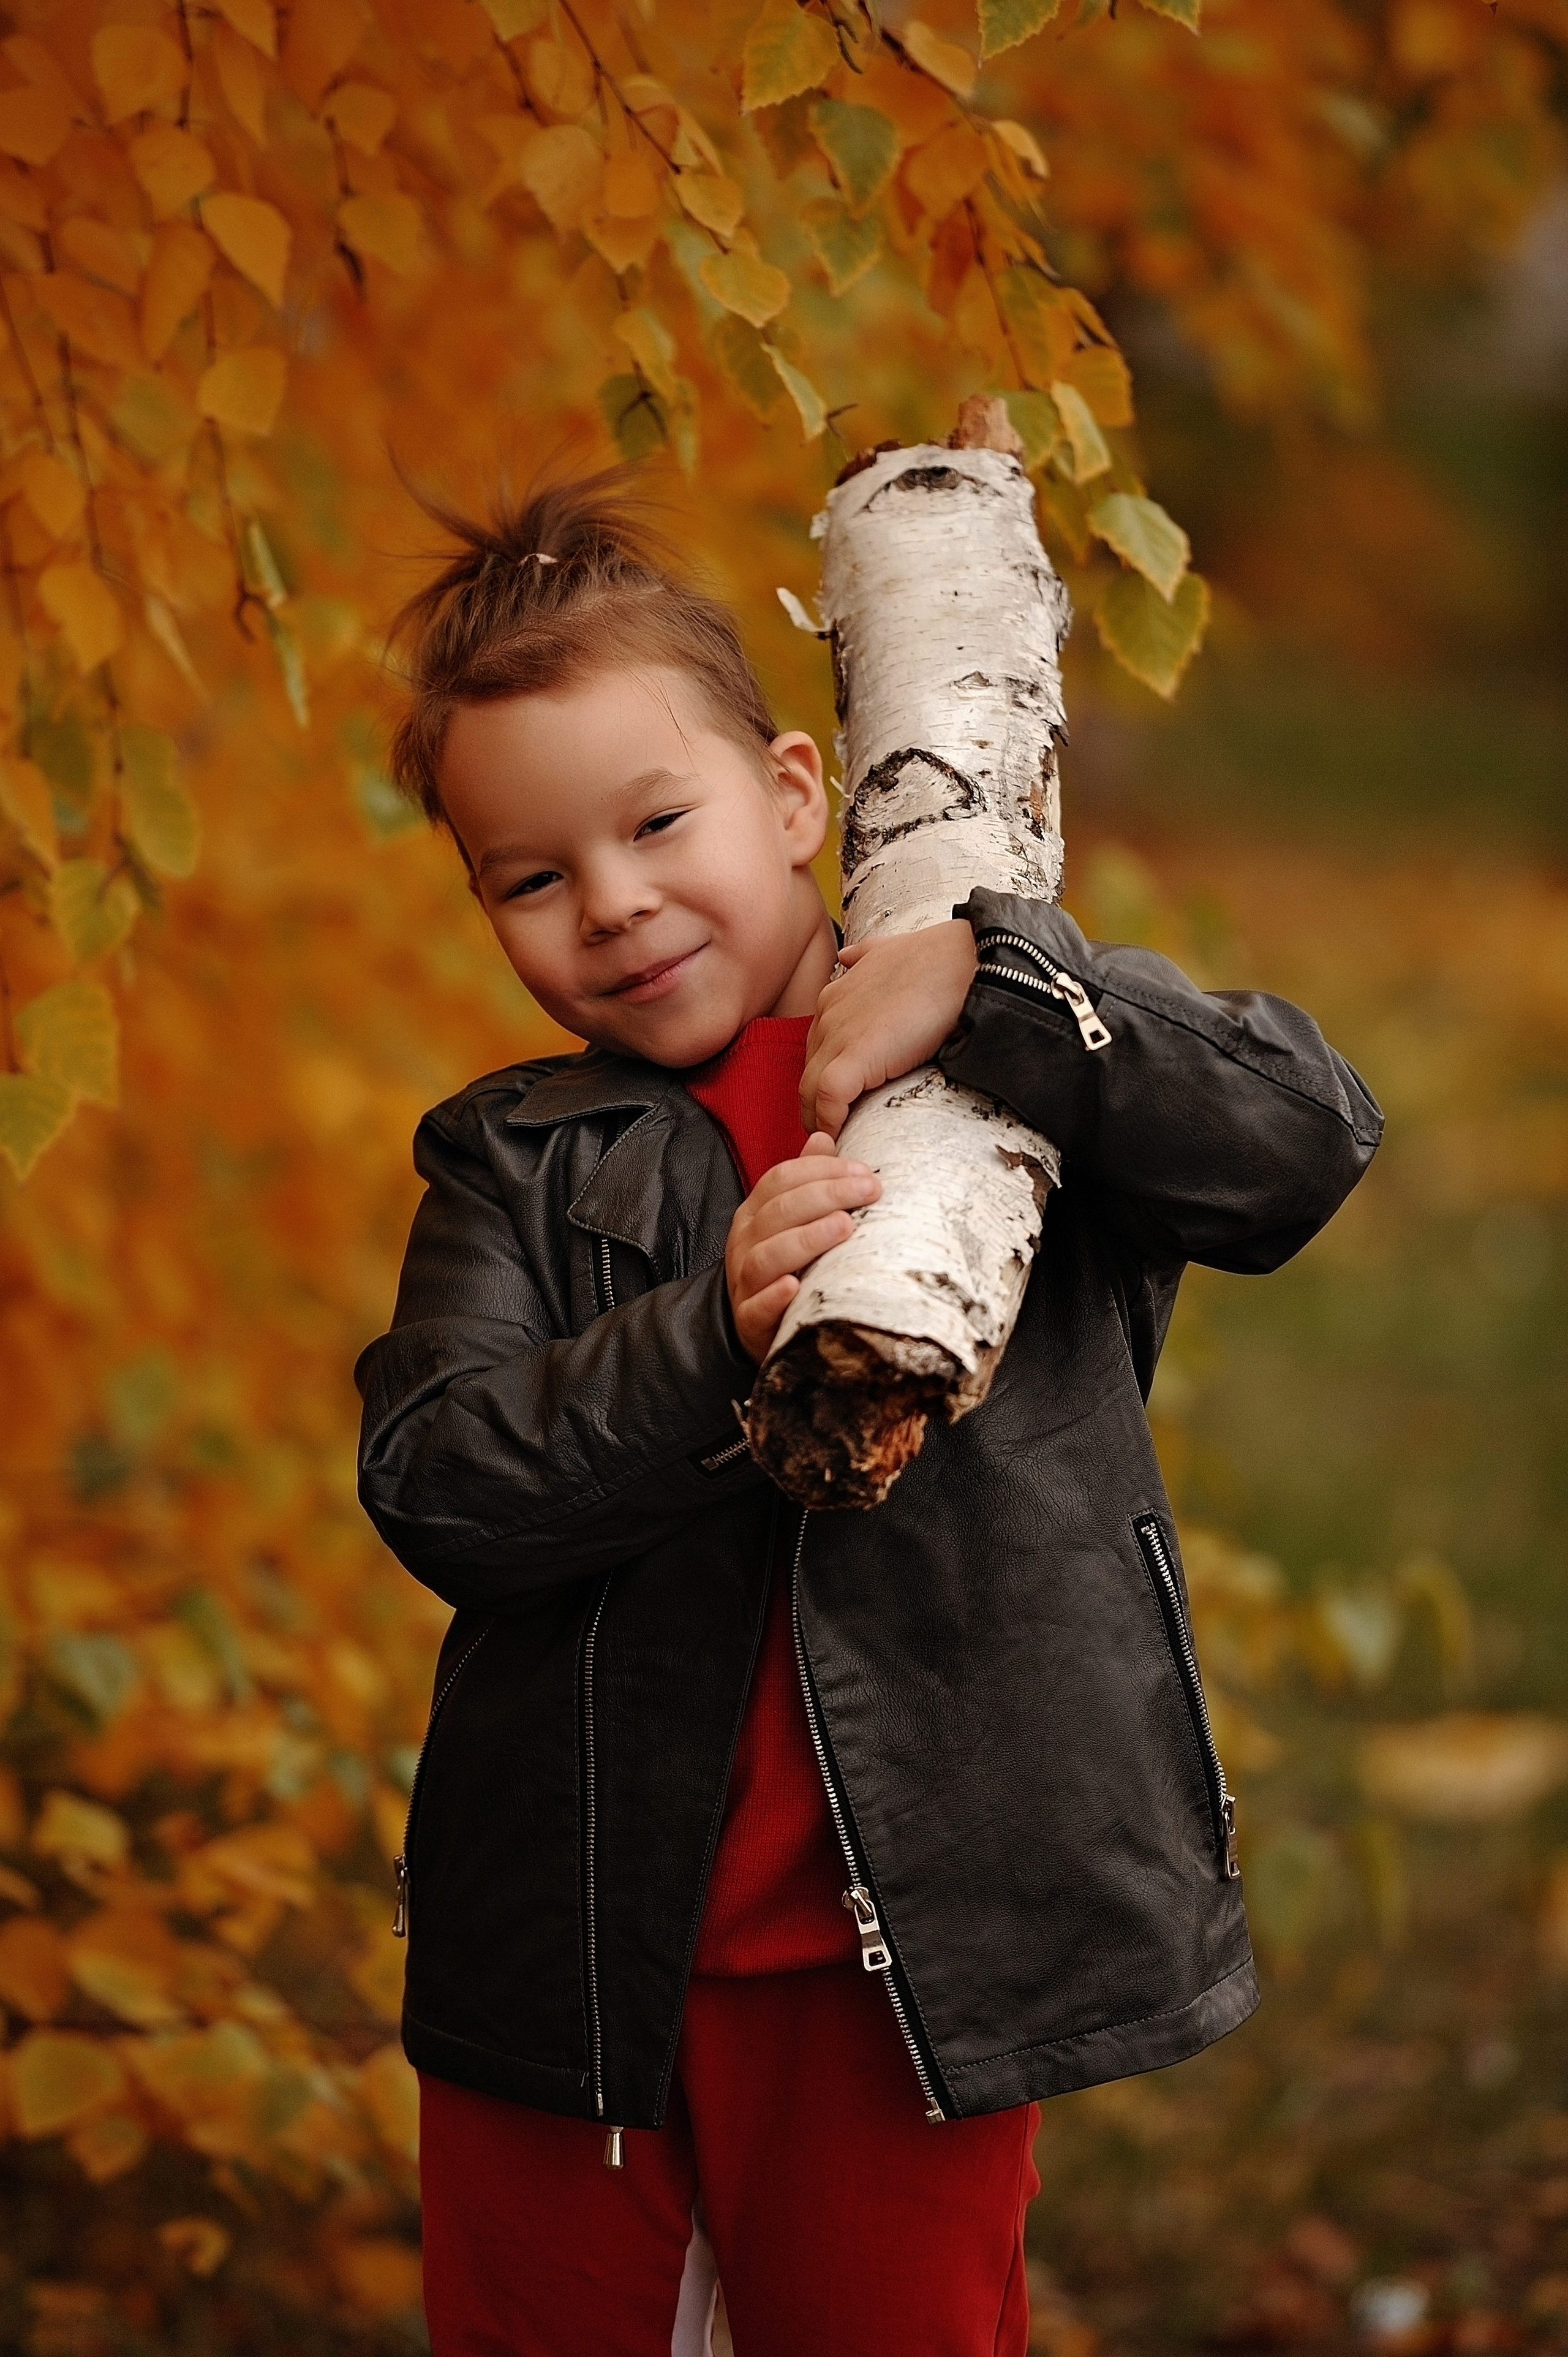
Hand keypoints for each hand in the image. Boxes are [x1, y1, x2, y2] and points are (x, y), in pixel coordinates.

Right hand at [725, 1133, 880, 1362]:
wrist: (757, 1324)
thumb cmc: (785, 1267)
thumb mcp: (792, 1220)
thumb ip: (806, 1181)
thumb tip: (823, 1138)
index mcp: (755, 1213)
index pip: (782, 1179)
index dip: (822, 1170)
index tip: (864, 1171)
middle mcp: (745, 1243)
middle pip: (779, 1211)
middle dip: (826, 1196)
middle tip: (869, 1191)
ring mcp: (744, 1282)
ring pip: (768, 1256)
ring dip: (807, 1239)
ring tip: (844, 1228)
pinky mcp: (749, 1321)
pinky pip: (757, 1307)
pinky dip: (774, 1296)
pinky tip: (795, 1286)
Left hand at [799, 920, 976, 1137]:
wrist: (962, 963)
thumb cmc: (936, 958)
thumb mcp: (886, 949)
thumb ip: (864, 957)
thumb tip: (849, 956)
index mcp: (835, 998)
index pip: (817, 1050)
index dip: (824, 1078)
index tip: (838, 1100)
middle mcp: (828, 1016)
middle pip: (808, 1073)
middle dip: (817, 1105)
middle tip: (836, 1128)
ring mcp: (838, 1036)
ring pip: (811, 1090)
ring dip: (820, 1120)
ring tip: (837, 1142)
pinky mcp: (856, 1056)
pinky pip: (828, 1099)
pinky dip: (830, 1121)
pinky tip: (843, 1135)